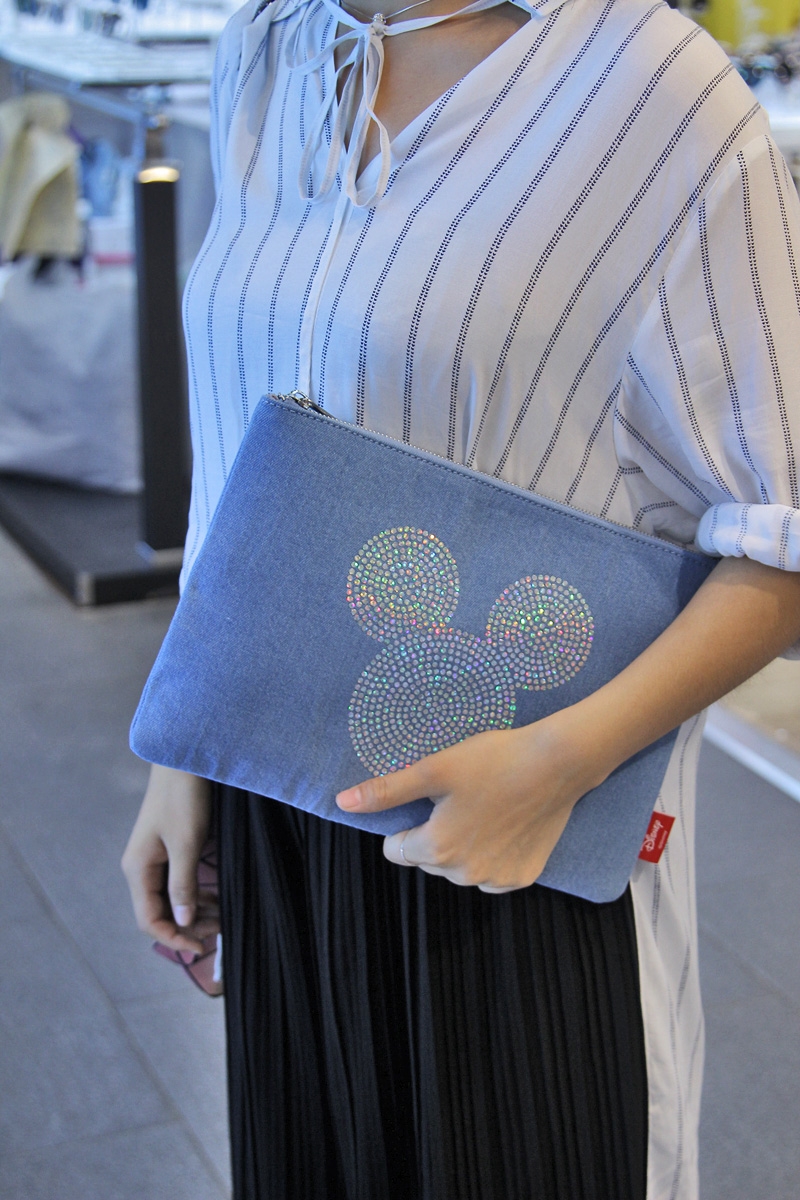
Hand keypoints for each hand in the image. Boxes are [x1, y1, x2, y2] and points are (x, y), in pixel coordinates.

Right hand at [121, 765, 217, 954]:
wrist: (184, 760)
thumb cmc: (184, 798)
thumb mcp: (186, 844)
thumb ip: (182, 885)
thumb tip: (183, 922)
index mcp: (138, 869)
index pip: (148, 920)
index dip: (173, 938)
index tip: (201, 947)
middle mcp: (142, 867)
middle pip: (159, 912)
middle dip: (187, 927)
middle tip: (220, 931)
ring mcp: (154, 859)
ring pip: (170, 899)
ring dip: (194, 912)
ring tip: (222, 918)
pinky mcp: (169, 849)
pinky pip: (178, 883)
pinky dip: (196, 895)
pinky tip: (216, 898)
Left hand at [336, 714, 603, 891]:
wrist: (557, 762)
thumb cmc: (494, 760)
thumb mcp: (434, 768)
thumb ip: (387, 791)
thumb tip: (342, 804)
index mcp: (438, 848)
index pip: (397, 849)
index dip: (407, 823)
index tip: (429, 800)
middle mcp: (466, 874)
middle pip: (430, 860)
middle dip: (435, 834)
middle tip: (459, 798)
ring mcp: (497, 879)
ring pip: (460, 869)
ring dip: (463, 846)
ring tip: (482, 807)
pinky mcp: (523, 876)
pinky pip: (492, 873)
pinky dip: (492, 854)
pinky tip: (504, 823)